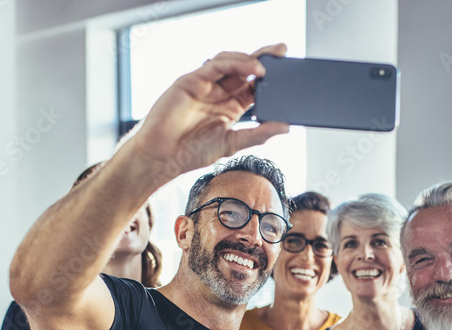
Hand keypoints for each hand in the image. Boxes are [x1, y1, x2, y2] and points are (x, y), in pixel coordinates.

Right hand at [128, 44, 290, 181]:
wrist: (162, 156)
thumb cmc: (191, 153)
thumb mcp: (232, 143)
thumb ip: (258, 134)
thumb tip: (286, 127)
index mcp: (231, 108)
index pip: (255, 88)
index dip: (271, 80)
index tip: (289, 74)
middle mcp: (219, 93)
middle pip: (246, 70)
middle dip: (265, 59)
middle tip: (283, 51)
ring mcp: (206, 85)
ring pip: (231, 63)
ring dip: (249, 60)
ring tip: (266, 67)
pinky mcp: (192, 80)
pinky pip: (215, 65)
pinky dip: (234, 63)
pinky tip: (249, 68)